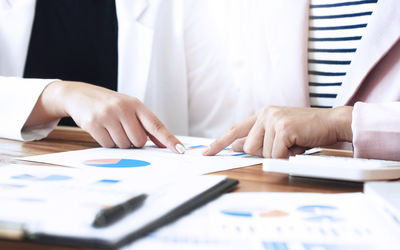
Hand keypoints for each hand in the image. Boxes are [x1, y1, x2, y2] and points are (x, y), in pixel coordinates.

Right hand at [25, 81, 184, 152]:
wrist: (79, 95)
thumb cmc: (109, 104)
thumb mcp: (129, 108)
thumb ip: (145, 124)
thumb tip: (164, 144)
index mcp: (136, 104)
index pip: (156, 125)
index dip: (169, 139)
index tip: (180, 150)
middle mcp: (123, 108)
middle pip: (139, 141)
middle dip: (133, 141)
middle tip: (124, 130)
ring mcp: (108, 115)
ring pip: (123, 145)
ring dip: (119, 142)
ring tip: (111, 128)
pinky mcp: (93, 123)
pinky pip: (107, 145)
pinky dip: (106, 142)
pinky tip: (102, 129)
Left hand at [203, 105, 352, 157]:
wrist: (332, 123)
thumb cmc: (306, 131)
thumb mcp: (278, 134)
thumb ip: (258, 138)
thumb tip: (237, 146)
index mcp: (262, 114)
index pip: (235, 130)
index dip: (219, 143)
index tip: (205, 152)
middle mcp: (265, 114)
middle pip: (248, 148)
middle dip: (266, 153)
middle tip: (285, 147)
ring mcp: (273, 119)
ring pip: (261, 152)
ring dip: (279, 155)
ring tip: (293, 145)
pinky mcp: (283, 127)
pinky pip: (275, 155)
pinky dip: (287, 158)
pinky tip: (298, 147)